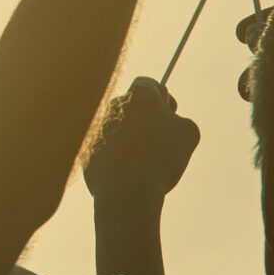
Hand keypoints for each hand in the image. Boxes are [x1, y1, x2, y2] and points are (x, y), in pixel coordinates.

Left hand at [82, 77, 199, 204]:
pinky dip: (115, 156)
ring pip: (117, 128)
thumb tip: (173, 120)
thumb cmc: (160, 159)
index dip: (161, 97)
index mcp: (138, 95)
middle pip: (131, 106)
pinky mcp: (85, 148)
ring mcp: (95, 127)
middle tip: (159, 141)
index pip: (148, 84)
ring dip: (129, 138)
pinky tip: (126, 172)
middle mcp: (112, 105)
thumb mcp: (188, 134)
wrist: (126, 190)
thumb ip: (182, 119)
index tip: (170, 113)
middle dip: (145, 119)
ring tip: (144, 161)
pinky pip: (104, 148)